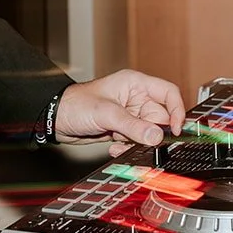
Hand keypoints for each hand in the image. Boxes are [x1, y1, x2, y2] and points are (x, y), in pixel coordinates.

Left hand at [53, 68, 185, 156]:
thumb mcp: (106, 113)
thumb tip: (156, 136)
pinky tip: (114, 146)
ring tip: (121, 142)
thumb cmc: (76, 104)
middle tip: (145, 142)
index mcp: (135, 84)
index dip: (176, 110)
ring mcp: (129, 115)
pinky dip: (128, 147)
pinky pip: (135, 140)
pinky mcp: (122, 129)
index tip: (176, 129)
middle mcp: (135, 99)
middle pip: (160, 117)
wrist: (56, 119)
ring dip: (138, 141)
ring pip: (148, 132)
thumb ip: (132, 125)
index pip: (168, 93)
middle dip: (153, 132)